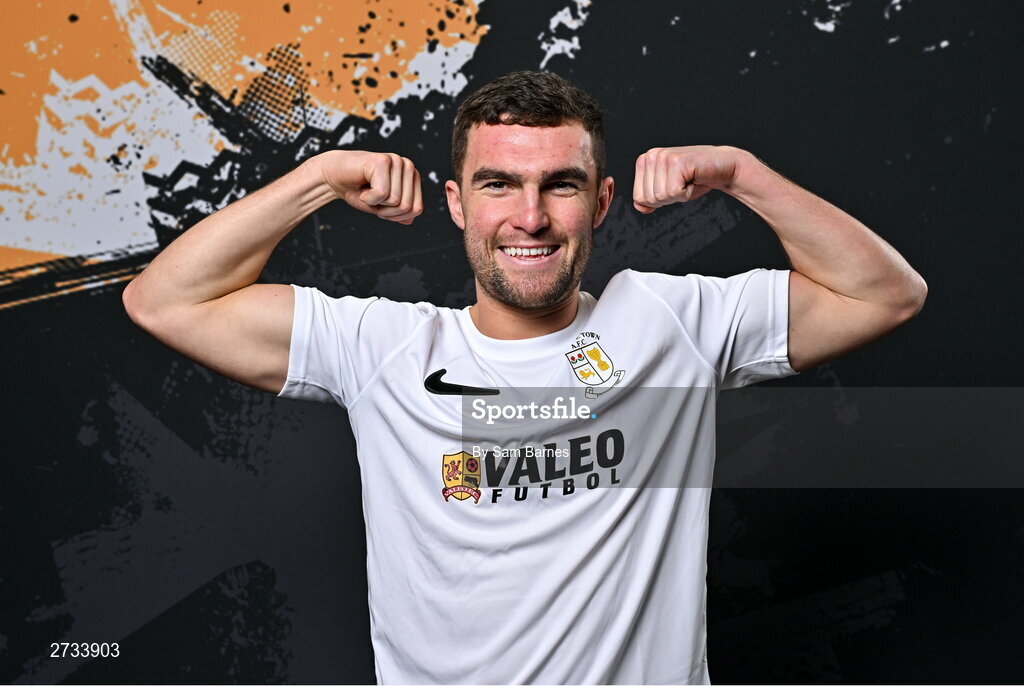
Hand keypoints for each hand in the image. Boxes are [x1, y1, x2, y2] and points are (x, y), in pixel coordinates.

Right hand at [318, 150, 422, 224]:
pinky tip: (362, 187)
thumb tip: (410, 220)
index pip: (416, 209)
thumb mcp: (382, 207)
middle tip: (372, 198)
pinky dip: (369, 198)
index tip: (381, 205)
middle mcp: (408, 166)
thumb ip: (399, 213)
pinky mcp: (382, 161)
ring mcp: (396, 161)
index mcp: (412, 177)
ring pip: (396, 200)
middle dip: (386, 211)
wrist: (333, 177)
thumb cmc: (357, 190)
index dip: (396, 216)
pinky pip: (382, 193)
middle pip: (407, 207)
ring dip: (377, 203)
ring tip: (367, 191)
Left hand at [632, 145, 747, 213]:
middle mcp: (651, 156)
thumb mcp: (667, 192)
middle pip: (649, 198)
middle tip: (684, 183)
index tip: (674, 186)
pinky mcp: (677, 161)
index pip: (639, 197)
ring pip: (661, 196)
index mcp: (644, 161)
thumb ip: (649, 200)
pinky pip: (674, 193)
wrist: (723, 167)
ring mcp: (663, 156)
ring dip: (679, 195)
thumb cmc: (695, 180)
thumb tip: (638, 206)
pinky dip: (687, 193)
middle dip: (669, 198)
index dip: (659, 200)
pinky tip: (694, 179)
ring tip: (689, 180)